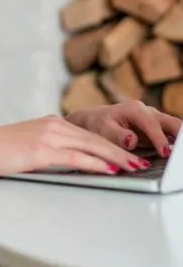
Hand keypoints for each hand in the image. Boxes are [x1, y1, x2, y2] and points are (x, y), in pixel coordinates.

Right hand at [0, 115, 150, 178]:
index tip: (123, 154)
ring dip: (115, 157)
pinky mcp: (41, 150)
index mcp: (48, 124)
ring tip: (132, 166)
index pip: (86, 134)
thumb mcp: (24, 149)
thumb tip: (60, 167)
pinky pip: (77, 157)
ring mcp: (47, 136)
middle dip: (119, 150)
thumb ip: (45, 153)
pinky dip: (96, 163)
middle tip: (137, 161)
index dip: (108, 144)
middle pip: (94, 137)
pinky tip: (109, 169)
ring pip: (91, 145)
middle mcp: (51, 125)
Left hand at [66, 101, 180, 157]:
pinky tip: (176, 156)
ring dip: (178, 140)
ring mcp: (153, 119)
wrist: (92, 121)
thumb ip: (118, 136)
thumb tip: (132, 140)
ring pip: (173, 128)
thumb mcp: (102, 130)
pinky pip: (170, 135)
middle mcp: (147, 111)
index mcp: (135, 109)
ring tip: (178, 157)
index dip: (159, 139)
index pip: (152, 124)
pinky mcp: (155, 128)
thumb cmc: (96, 124)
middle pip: (171, 122)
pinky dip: (175, 143)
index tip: (164, 153)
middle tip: (179, 155)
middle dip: (179, 136)